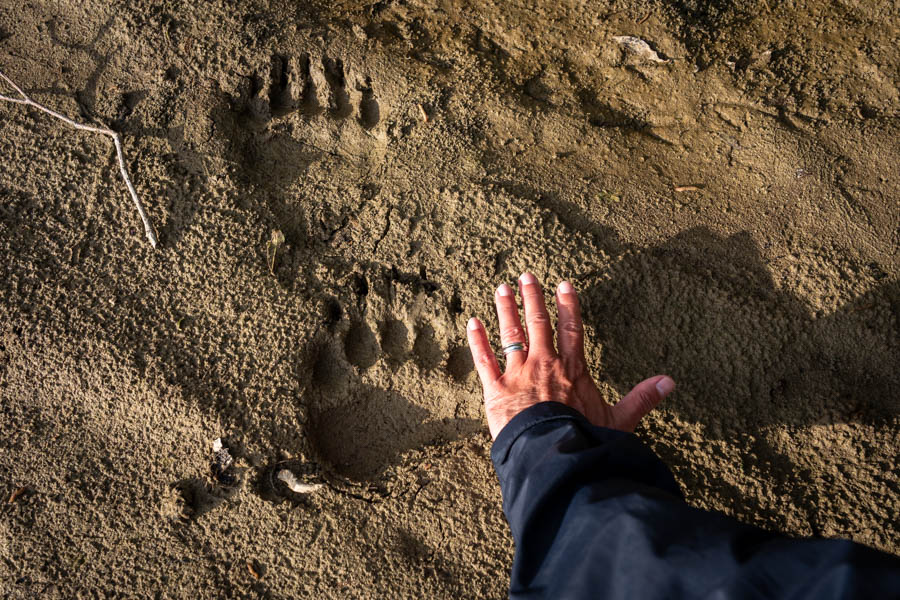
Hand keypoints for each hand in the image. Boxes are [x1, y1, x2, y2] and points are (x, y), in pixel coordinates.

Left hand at [466, 273, 674, 438]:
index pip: (571, 329)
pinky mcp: (496, 390)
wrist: (552, 455)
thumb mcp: (619, 421)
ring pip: (511, 335)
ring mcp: (519, 374)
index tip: (563, 284)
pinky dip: (477, 340)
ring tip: (501, 288)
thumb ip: (641, 399)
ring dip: (506, 310)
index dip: (568, 305)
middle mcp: (545, 364)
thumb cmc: (585, 440)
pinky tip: (472, 322)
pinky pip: (484, 360)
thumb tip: (670, 382)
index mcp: (573, 370)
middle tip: (526, 276)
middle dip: (532, 298)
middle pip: (538, 323)